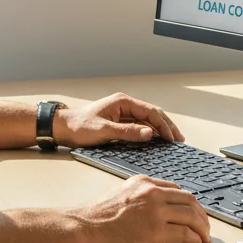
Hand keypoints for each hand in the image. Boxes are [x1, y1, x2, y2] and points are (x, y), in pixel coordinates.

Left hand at [54, 92, 184, 147]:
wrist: (62, 127)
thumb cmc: (79, 127)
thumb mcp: (104, 131)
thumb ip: (127, 132)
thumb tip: (149, 133)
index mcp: (122, 102)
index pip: (150, 111)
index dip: (163, 125)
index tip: (172, 138)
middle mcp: (124, 105)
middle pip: (152, 113)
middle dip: (167, 126)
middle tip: (179, 139)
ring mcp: (122, 112)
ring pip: (147, 119)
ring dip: (160, 129)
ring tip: (173, 140)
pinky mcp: (119, 121)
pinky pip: (140, 125)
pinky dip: (151, 131)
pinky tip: (157, 140)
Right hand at [69, 175, 210, 242]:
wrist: (84, 227)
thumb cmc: (97, 215)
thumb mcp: (121, 193)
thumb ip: (140, 196)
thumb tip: (156, 207)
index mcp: (144, 182)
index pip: (176, 189)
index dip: (189, 202)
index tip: (193, 211)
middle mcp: (152, 193)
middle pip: (189, 200)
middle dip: (201, 214)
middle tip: (204, 225)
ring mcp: (155, 212)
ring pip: (192, 216)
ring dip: (202, 227)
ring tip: (204, 236)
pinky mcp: (156, 232)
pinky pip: (185, 234)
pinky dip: (194, 239)